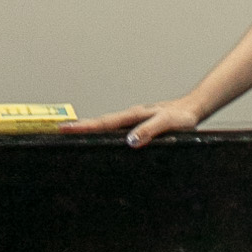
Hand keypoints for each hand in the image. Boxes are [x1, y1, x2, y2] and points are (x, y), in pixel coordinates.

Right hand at [63, 97, 205, 146]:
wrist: (192, 109)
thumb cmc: (182, 118)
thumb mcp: (168, 124)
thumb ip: (150, 131)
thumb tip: (130, 141)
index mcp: (133, 116)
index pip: (104, 123)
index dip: (84, 127)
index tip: (66, 129)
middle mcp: (130, 117)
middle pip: (100, 123)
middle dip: (79, 127)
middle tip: (59, 131)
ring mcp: (133, 120)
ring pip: (107, 125)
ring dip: (89, 128)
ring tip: (72, 133)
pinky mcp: (137, 124)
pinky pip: (116, 128)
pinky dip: (103, 130)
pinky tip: (100, 136)